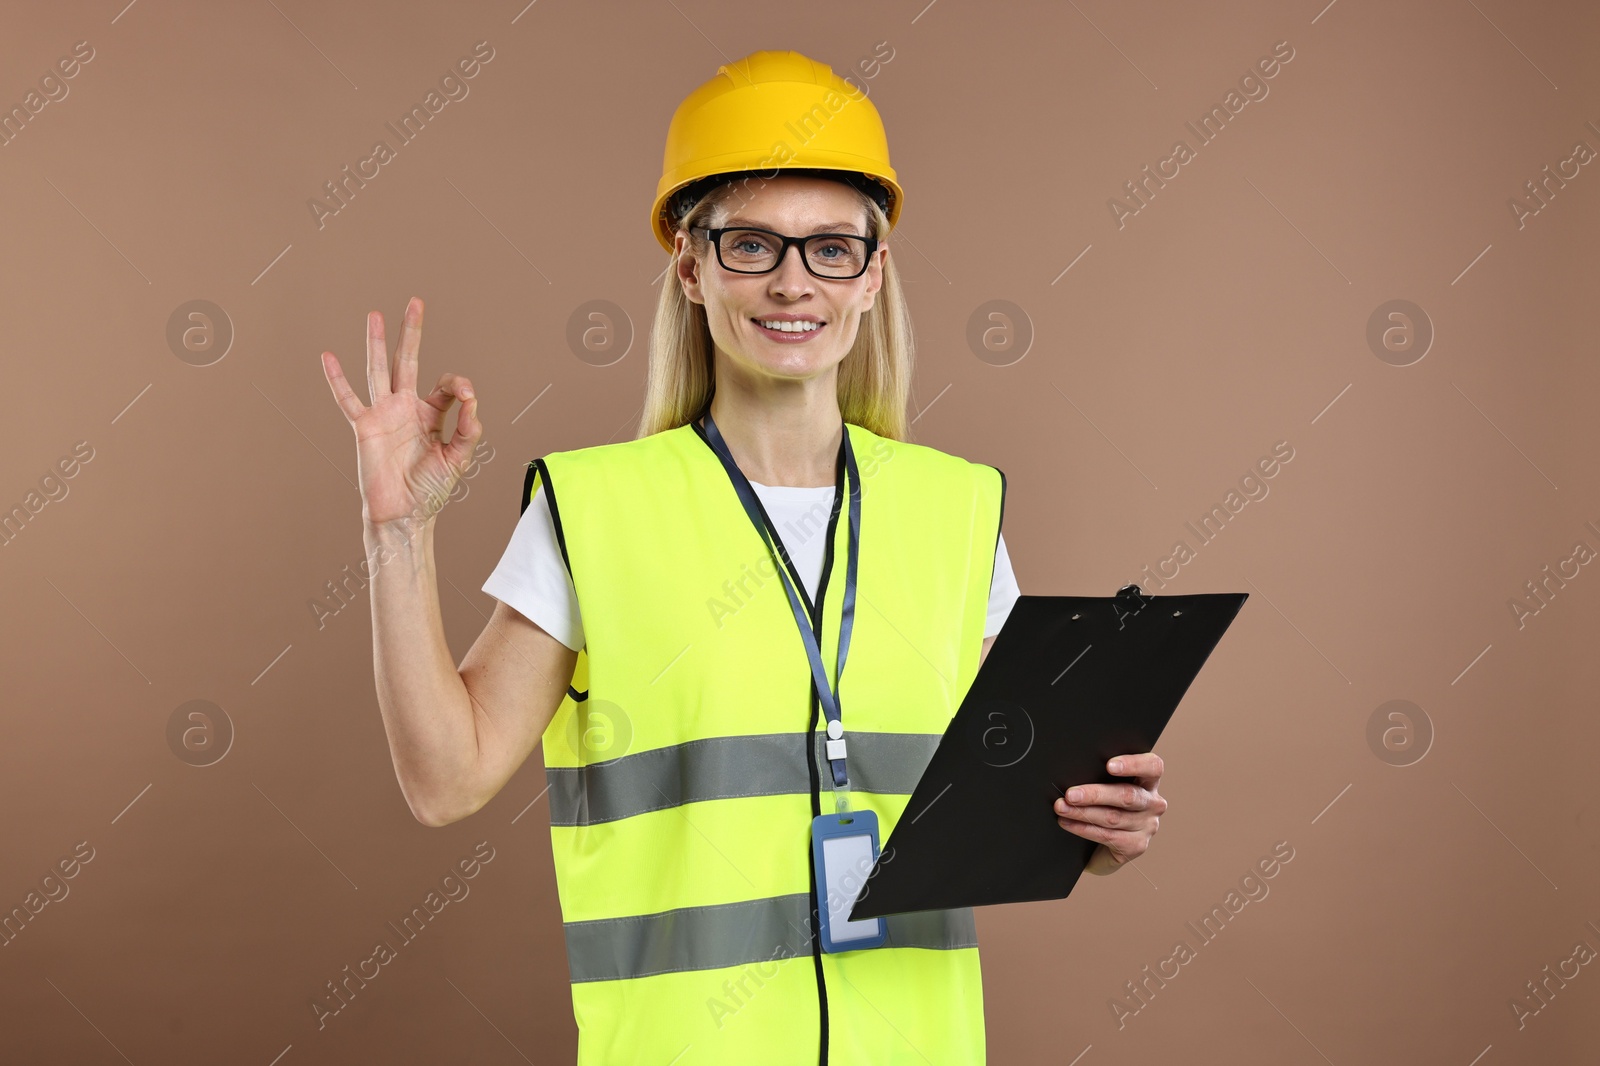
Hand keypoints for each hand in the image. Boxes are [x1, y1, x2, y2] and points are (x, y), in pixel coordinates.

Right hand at [320, 296, 482, 529]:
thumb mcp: (460, 457)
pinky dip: (336, 378)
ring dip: (376, 342)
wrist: (405, 514)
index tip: (467, 396)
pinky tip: (327, 356)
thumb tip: (472, 399)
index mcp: (432, 415)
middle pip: (408, 361)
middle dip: (412, 333)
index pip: (447, 386)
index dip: (460, 385)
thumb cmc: (431, 490)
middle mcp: (406, 409)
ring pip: (378, 369)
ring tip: (375, 314)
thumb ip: (469, 428)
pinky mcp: (365, 426)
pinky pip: (347, 398)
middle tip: (415, 303)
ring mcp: (384, 414)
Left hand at [1054, 753, 1166, 873]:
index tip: (1109, 765)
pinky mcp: (1137, 845)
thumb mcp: (1108, 784)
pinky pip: (1107, 836)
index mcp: (1149, 781)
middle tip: (1071, 794)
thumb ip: (1101, 775)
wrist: (1107, 841)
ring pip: (1113, 817)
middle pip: (1127, 796)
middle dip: (1095, 794)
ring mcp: (1148, 826)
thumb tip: (1072, 769)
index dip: (1133, 764)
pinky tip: (1067, 823)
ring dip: (1083, 813)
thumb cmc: (1105, 802)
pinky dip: (1083, 829)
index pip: (1152, 767)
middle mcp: (1153, 803)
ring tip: (1061, 808)